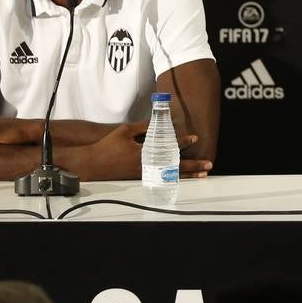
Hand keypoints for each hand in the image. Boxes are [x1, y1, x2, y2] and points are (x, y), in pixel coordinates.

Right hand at [87, 122, 212, 179]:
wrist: (93, 163)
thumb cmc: (108, 145)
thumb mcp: (126, 131)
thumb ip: (144, 128)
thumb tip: (159, 124)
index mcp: (144, 151)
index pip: (168, 146)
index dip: (183, 142)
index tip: (195, 138)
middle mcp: (147, 164)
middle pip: (175, 165)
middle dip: (193, 164)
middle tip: (208, 164)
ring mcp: (145, 173)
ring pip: (171, 175)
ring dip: (188, 174)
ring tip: (202, 174)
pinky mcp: (141, 178)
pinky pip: (162, 179)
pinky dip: (175, 179)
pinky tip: (184, 179)